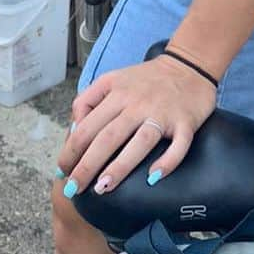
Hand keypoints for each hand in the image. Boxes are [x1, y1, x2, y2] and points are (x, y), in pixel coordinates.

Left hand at [57, 57, 216, 196]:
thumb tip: (74, 129)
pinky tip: (154, 178)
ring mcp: (162, 113)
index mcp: (117, 93)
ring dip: (119, 167)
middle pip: (108, 137)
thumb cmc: (148, 78)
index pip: (87, 126)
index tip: (63, 170)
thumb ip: (89, 99)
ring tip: (102, 188)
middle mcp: (137, 103)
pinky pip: (178, 145)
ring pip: (139, 143)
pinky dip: (167, 162)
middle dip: (87, 165)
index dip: (71, 150)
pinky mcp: (185, 122)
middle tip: (75, 189)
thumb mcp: (112, 79)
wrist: (189, 65)